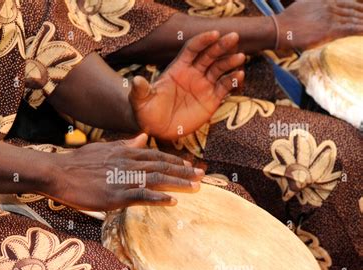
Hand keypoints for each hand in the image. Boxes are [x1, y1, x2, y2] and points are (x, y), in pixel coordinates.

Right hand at [46, 134, 204, 210]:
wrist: (59, 173)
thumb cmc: (79, 162)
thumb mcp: (104, 147)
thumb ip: (125, 144)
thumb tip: (142, 138)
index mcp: (125, 152)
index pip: (156, 155)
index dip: (174, 161)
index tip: (189, 165)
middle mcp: (128, 163)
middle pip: (161, 166)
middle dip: (183, 171)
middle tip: (202, 175)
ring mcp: (123, 179)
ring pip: (156, 179)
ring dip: (178, 183)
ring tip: (196, 187)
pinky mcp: (116, 195)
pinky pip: (142, 195)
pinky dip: (158, 197)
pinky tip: (172, 201)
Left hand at [129, 31, 244, 140]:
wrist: (156, 129)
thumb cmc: (146, 112)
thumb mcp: (140, 101)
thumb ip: (140, 91)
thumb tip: (135, 81)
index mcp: (178, 69)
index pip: (192, 49)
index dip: (203, 40)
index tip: (214, 34)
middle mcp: (193, 74)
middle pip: (209, 55)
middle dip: (221, 45)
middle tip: (233, 37)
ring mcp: (203, 86)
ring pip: (220, 69)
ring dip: (230, 62)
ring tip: (240, 57)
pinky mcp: (211, 100)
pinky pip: (225, 88)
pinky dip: (233, 81)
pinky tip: (239, 76)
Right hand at [277, 0, 362, 49]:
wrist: (280, 29)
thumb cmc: (287, 20)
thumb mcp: (303, 4)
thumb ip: (314, 4)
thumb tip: (314, 6)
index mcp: (325, 0)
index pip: (348, 2)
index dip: (359, 7)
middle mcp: (330, 7)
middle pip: (353, 10)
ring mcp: (331, 18)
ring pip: (354, 19)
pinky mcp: (329, 30)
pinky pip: (351, 29)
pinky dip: (360, 30)